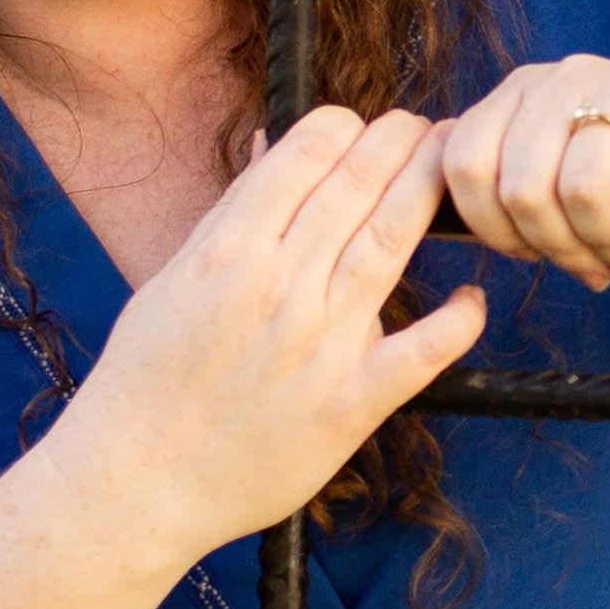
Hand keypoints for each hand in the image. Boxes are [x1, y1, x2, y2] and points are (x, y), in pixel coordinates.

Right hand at [75, 106, 486, 556]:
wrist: (135, 482)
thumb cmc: (146, 380)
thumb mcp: (171, 280)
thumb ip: (229, 214)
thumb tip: (273, 146)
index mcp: (228, 250)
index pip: (303, 155)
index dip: (345, 128)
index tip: (365, 126)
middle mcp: (278, 286)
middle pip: (356, 187)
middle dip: (399, 142)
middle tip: (427, 127)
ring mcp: (318, 345)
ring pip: (388, 244)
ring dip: (426, 193)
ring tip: (453, 165)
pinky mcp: (348, 405)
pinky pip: (419, 353)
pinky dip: (455, 322)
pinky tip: (474, 298)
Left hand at [430, 50, 609, 295]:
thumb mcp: (552, 188)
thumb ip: (499, 190)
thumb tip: (434, 216)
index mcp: (520, 92)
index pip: (465, 165)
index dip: (494, 232)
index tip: (533, 257)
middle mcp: (568, 75)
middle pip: (521, 187)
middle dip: (556, 250)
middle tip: (592, 269)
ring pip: (581, 190)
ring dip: (604, 248)